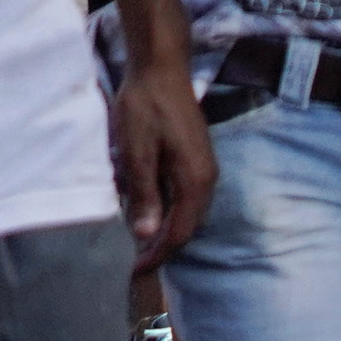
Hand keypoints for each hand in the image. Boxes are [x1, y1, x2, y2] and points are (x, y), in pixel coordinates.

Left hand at [116, 57, 213, 261]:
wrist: (160, 69)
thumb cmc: (145, 108)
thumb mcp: (136, 153)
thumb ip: (143, 194)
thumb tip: (145, 235)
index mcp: (194, 180)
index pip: (179, 232)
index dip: (157, 255)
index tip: (133, 272)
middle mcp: (206, 178)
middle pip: (188, 226)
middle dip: (163, 248)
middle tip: (134, 264)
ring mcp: (204, 167)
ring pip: (188, 213)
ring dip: (166, 231)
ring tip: (140, 245)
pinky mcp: (196, 159)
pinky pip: (186, 198)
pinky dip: (169, 213)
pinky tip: (150, 213)